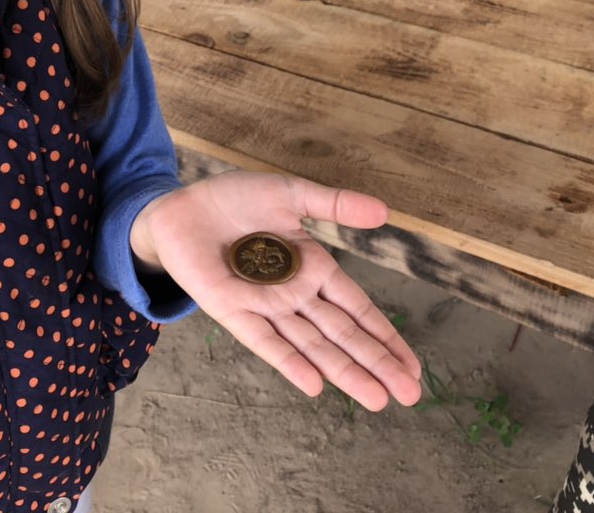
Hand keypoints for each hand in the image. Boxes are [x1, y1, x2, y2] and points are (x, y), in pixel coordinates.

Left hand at [130, 171, 421, 409]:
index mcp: (313, 267)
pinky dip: (289, 362)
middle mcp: (294, 294)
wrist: (180, 205)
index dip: (386, 336)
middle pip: (343, 335)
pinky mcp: (232, 312)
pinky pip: (265, 342)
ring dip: (345, 372)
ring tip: (377, 399)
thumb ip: (335, 204)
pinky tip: (315, 385)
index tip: (413, 366)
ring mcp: (265, 307)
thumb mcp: (291, 194)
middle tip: (411, 395)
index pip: (358, 309)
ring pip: (313, 346)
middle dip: (377, 364)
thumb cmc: (235, 200)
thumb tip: (385, 211)